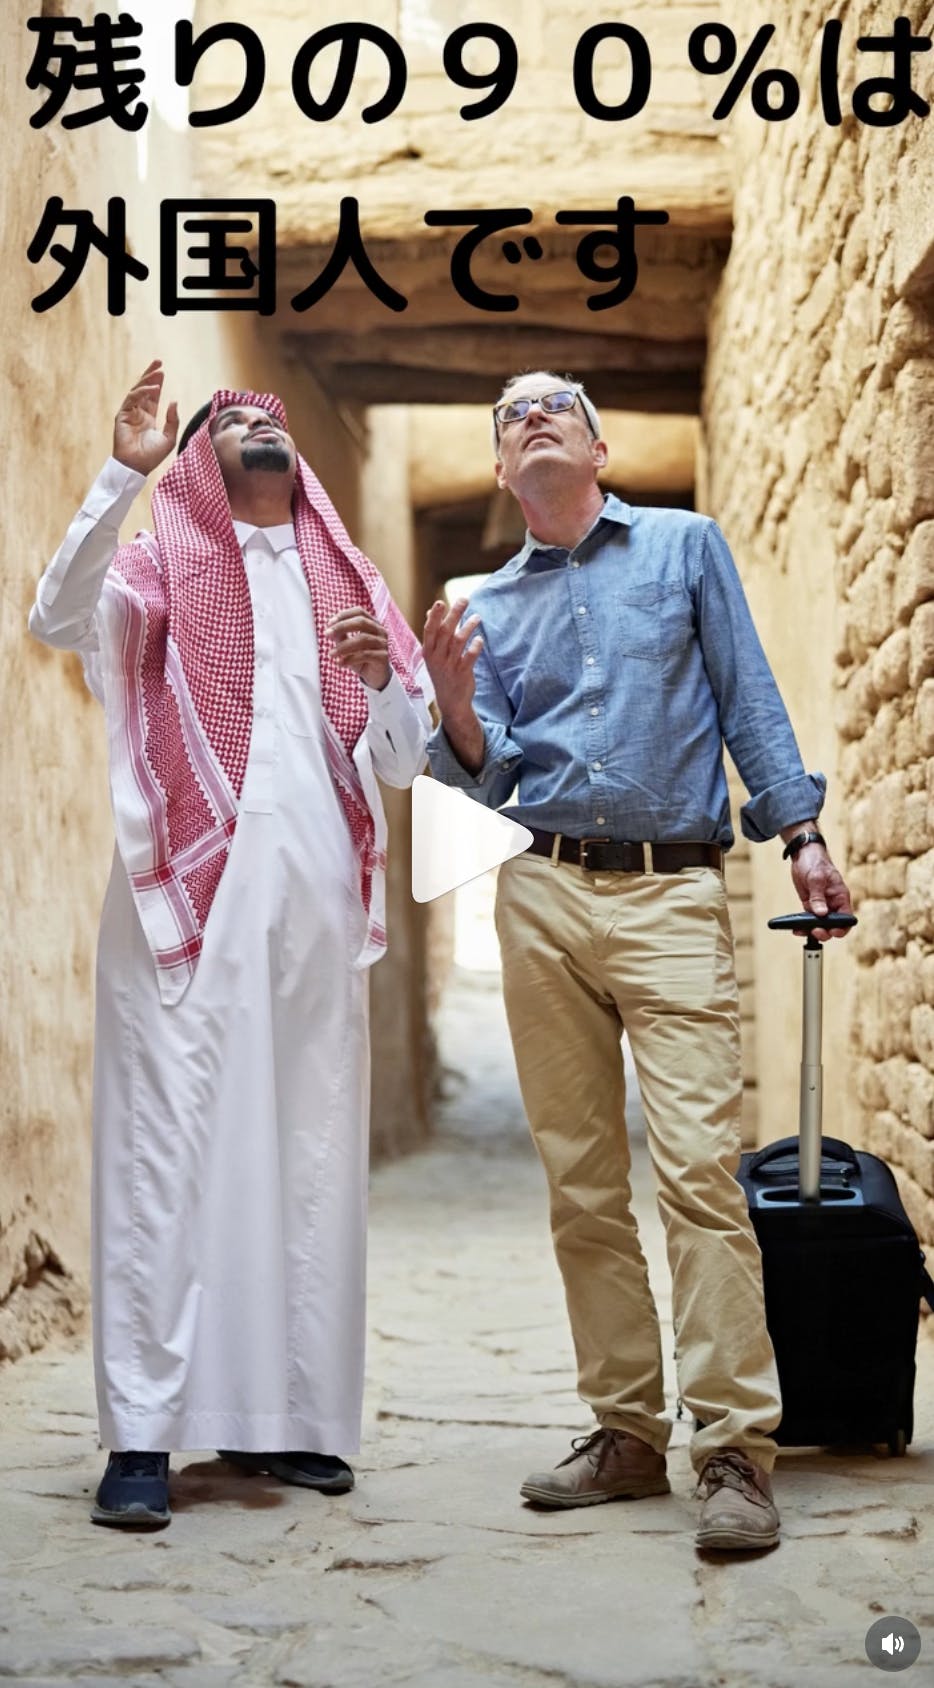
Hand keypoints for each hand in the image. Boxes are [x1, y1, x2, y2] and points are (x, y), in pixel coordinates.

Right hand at [113, 360, 178, 474]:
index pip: (152, 397)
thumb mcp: (169, 438)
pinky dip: (141, 393)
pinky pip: (131, 399)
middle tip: (158, 362)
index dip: (157, 384)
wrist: (137, 467)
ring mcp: (129, 413)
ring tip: (157, 371)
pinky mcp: (122, 416)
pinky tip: (152, 388)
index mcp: (148, 418)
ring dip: (146, 380)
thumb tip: (174, 401)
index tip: (162, 372)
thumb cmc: (152, 456)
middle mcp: (138, 413)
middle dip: (150, 375)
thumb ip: (173, 420)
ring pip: (137, 391)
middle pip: (143, 389)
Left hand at [325, 607, 390, 689]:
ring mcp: (383, 643)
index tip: (329, 623)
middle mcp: (380, 631)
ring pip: (362, 639)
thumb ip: (340, 636)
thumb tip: (329, 631)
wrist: (375, 676)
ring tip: (331, 654)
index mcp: (372, 623)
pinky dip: (350, 659)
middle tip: (327, 634)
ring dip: (343, 646)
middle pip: (361, 622)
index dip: (344, 615)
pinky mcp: (383, 657)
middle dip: (342, 627)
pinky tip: (340, 663)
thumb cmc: (361, 658)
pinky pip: (366, 654)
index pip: (359, 612)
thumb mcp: (347, 646)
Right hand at [422, 597, 482, 722]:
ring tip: (477, 617)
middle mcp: (437, 657)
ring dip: (468, 627)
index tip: (440, 602)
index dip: (434, 616)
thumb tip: (429, 611)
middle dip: (454, 614)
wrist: (450, 701)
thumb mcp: (433, 655)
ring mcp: (449, 665)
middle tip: (464, 599)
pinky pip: (470, 656)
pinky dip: (476, 646)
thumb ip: (433, 633)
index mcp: (428, 651)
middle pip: (445, 631)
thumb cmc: (442, 673)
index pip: (429, 630)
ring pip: (459, 641)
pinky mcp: (462, 673)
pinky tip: (480, 639)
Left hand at [790, 845, 853, 940]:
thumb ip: (818, 896)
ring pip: (820, 924)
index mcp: (840, 896)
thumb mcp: (816, 878)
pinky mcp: (810, 905)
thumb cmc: (815, 862)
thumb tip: (821, 913)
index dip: (842, 927)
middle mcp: (833, 903)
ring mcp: (821, 905)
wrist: (803, 854)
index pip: (847, 917)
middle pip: (833, 925)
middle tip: (815, 931)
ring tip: (802, 931)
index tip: (833, 932)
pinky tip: (796, 929)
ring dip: (812, 931)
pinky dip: (803, 925)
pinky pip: (809, 919)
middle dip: (826, 932)